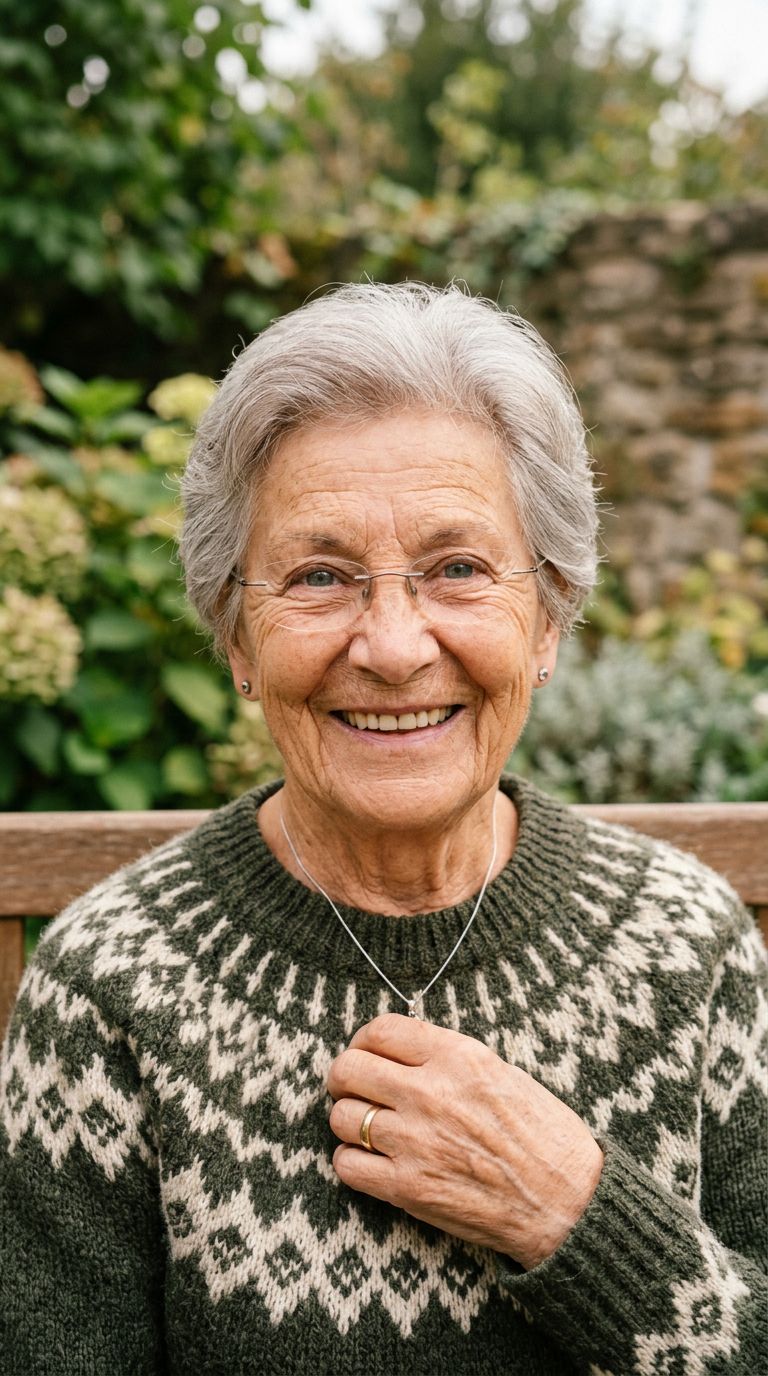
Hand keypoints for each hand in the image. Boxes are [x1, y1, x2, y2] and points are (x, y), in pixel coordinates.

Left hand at [327, 1013, 603, 1269]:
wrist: (566, 1202)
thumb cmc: (544, 1136)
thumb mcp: (501, 1073)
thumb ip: (448, 1059)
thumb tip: (404, 1052)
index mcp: (457, 1057)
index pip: (381, 1030)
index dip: (362, 1040)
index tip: (365, 1052)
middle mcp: (430, 1093)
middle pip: (349, 1068)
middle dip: (343, 1077)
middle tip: (352, 1089)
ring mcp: (415, 1141)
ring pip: (341, 1117)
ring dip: (347, 1121)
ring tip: (366, 1129)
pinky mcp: (408, 1188)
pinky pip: (347, 1165)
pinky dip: (351, 1162)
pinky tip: (370, 1162)